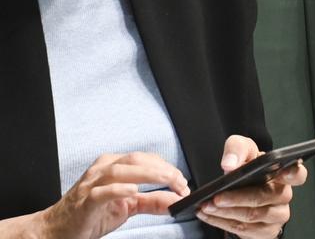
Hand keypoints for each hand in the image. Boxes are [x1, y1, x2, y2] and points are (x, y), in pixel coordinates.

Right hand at [36, 152, 188, 238]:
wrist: (57, 230)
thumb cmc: (92, 215)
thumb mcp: (127, 208)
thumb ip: (151, 202)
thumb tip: (176, 200)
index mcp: (113, 166)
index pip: (145, 159)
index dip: (167, 168)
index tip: (182, 182)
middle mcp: (102, 170)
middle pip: (136, 160)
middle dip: (162, 169)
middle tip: (180, 183)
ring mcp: (91, 185)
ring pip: (120, 171)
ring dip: (148, 175)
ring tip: (167, 181)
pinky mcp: (84, 202)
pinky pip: (101, 192)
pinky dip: (118, 189)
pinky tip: (133, 191)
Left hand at [197, 135, 306, 238]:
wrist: (240, 189)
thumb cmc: (247, 168)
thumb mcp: (242, 150)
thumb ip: (237, 148)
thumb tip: (230, 164)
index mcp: (284, 174)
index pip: (298, 174)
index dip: (293, 173)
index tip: (283, 172)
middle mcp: (284, 196)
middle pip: (265, 197)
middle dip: (237, 198)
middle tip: (216, 197)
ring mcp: (277, 216)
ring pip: (253, 216)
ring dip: (226, 212)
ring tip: (207, 206)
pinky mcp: (266, 232)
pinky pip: (245, 230)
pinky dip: (223, 223)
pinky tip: (210, 216)